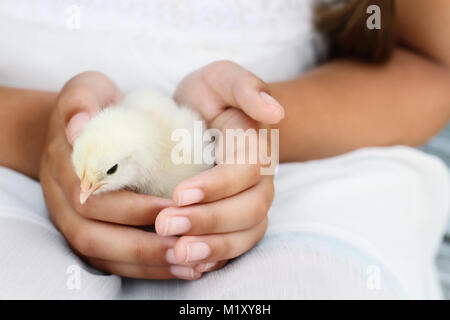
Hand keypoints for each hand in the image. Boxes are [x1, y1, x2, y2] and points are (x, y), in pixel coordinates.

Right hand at [40, 71, 201, 279]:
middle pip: (94, 236)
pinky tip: (178, 267)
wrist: (75, 130)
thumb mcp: (84, 91)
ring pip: (103, 255)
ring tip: (189, 264)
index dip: (130, 208)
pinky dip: (144, 268)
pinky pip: (112, 261)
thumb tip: (79, 125)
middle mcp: (63, 202)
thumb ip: (80, 103)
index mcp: (63, 168)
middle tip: (185, 244)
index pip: (91, 198)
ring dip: (146, 263)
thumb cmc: (91, 108)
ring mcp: (73, 222)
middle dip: (141, 244)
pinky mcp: (90, 234)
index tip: (172, 208)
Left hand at [154, 61, 281, 271]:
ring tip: (177, 253)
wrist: (209, 115)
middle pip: (249, 210)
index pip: (246, 173)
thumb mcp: (223, 79)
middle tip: (166, 226)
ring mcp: (249, 202)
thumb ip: (246, 87)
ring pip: (246, 234)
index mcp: (255, 148)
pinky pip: (236, 246)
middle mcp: (258, 180)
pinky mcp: (235, 219)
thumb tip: (275, 112)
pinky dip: (217, 258)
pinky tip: (189, 264)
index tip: (179, 194)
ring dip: (214, 247)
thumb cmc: (212, 96)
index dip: (217, 187)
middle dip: (209, 221)